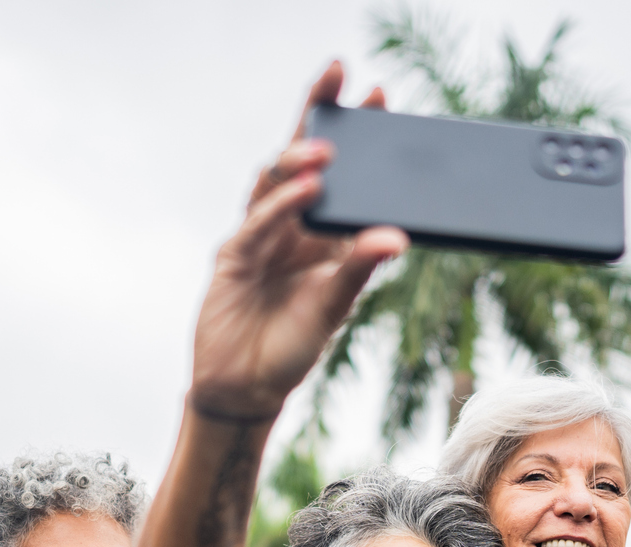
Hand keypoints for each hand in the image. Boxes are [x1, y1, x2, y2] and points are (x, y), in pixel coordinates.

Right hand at [187, 62, 407, 420]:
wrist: (246, 388)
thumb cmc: (293, 347)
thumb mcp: (335, 307)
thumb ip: (360, 269)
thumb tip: (396, 238)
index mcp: (323, 234)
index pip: (341, 171)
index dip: (354, 130)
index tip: (378, 93)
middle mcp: (291, 226)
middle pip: (302, 157)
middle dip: (317, 113)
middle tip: (337, 74)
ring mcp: (259, 236)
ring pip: (275, 181)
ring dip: (300, 162)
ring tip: (328, 152)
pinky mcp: (234, 256)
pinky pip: (257, 222)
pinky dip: (282, 206)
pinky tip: (307, 192)